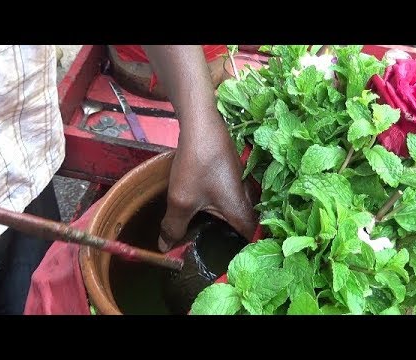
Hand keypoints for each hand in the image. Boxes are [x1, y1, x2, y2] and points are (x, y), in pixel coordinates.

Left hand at [158, 117, 256, 251]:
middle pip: (245, 229)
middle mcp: (246, 200)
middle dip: (231, 244)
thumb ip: (173, 227)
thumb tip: (165, 248)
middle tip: (212, 256)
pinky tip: (204, 214)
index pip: (251, 240)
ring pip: (236, 215)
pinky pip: (229, 202)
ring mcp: (240, 187)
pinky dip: (219, 212)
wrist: (202, 124)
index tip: (226, 266)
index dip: (243, 256)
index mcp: (240, 210)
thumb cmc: (196, 164)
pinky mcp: (231, 177)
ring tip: (205, 240)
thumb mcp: (181, 200)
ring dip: (224, 228)